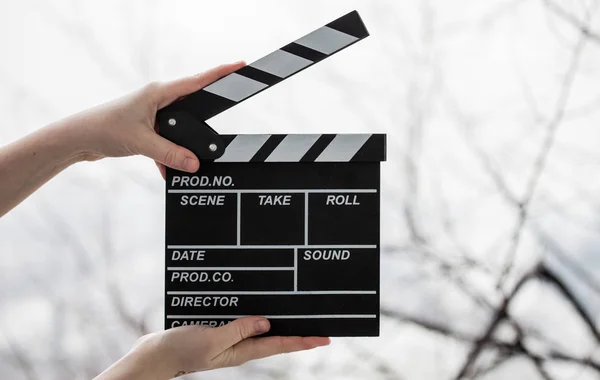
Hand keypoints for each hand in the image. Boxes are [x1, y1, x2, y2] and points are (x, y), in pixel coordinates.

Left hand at [70, 61, 245, 178]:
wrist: (79, 138)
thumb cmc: (105, 129)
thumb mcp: (142, 142)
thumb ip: (170, 154)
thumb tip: (195, 164)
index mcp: (159, 92)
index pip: (198, 81)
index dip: (221, 73)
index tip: (240, 66)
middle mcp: (158, 99)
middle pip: (193, 108)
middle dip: (202, 126)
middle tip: (217, 135)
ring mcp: (154, 113)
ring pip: (180, 130)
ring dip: (181, 148)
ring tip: (182, 163)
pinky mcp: (148, 128)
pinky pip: (168, 142)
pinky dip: (167, 157)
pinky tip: (166, 171)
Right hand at [94, 317, 329, 379]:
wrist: (156, 355)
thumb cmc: (181, 349)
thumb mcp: (211, 340)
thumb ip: (239, 330)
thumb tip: (266, 323)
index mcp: (241, 351)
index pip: (279, 345)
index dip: (303, 341)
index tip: (325, 338)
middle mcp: (241, 347)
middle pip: (277, 340)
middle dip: (299, 334)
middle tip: (321, 329)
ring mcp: (231, 340)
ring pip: (264, 332)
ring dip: (282, 327)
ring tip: (300, 320)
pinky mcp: (221, 331)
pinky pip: (246, 324)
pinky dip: (260, 319)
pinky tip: (264, 312)